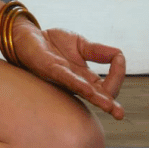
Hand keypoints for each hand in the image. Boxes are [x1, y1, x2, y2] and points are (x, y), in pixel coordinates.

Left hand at [11, 20, 125, 119]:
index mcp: (85, 78)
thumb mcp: (81, 44)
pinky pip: (66, 79)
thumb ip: (99, 51)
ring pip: (83, 91)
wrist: (27, 35)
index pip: (107, 86)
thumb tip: (120, 55)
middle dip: (109, 104)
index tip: (120, 59)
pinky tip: (88, 89)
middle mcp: (75, 82)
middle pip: (97, 96)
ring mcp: (62, 78)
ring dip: (97, 99)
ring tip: (110, 107)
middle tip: (119, 113)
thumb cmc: (53, 43)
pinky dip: (78, 83)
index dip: (117, 75)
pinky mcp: (49, 69)